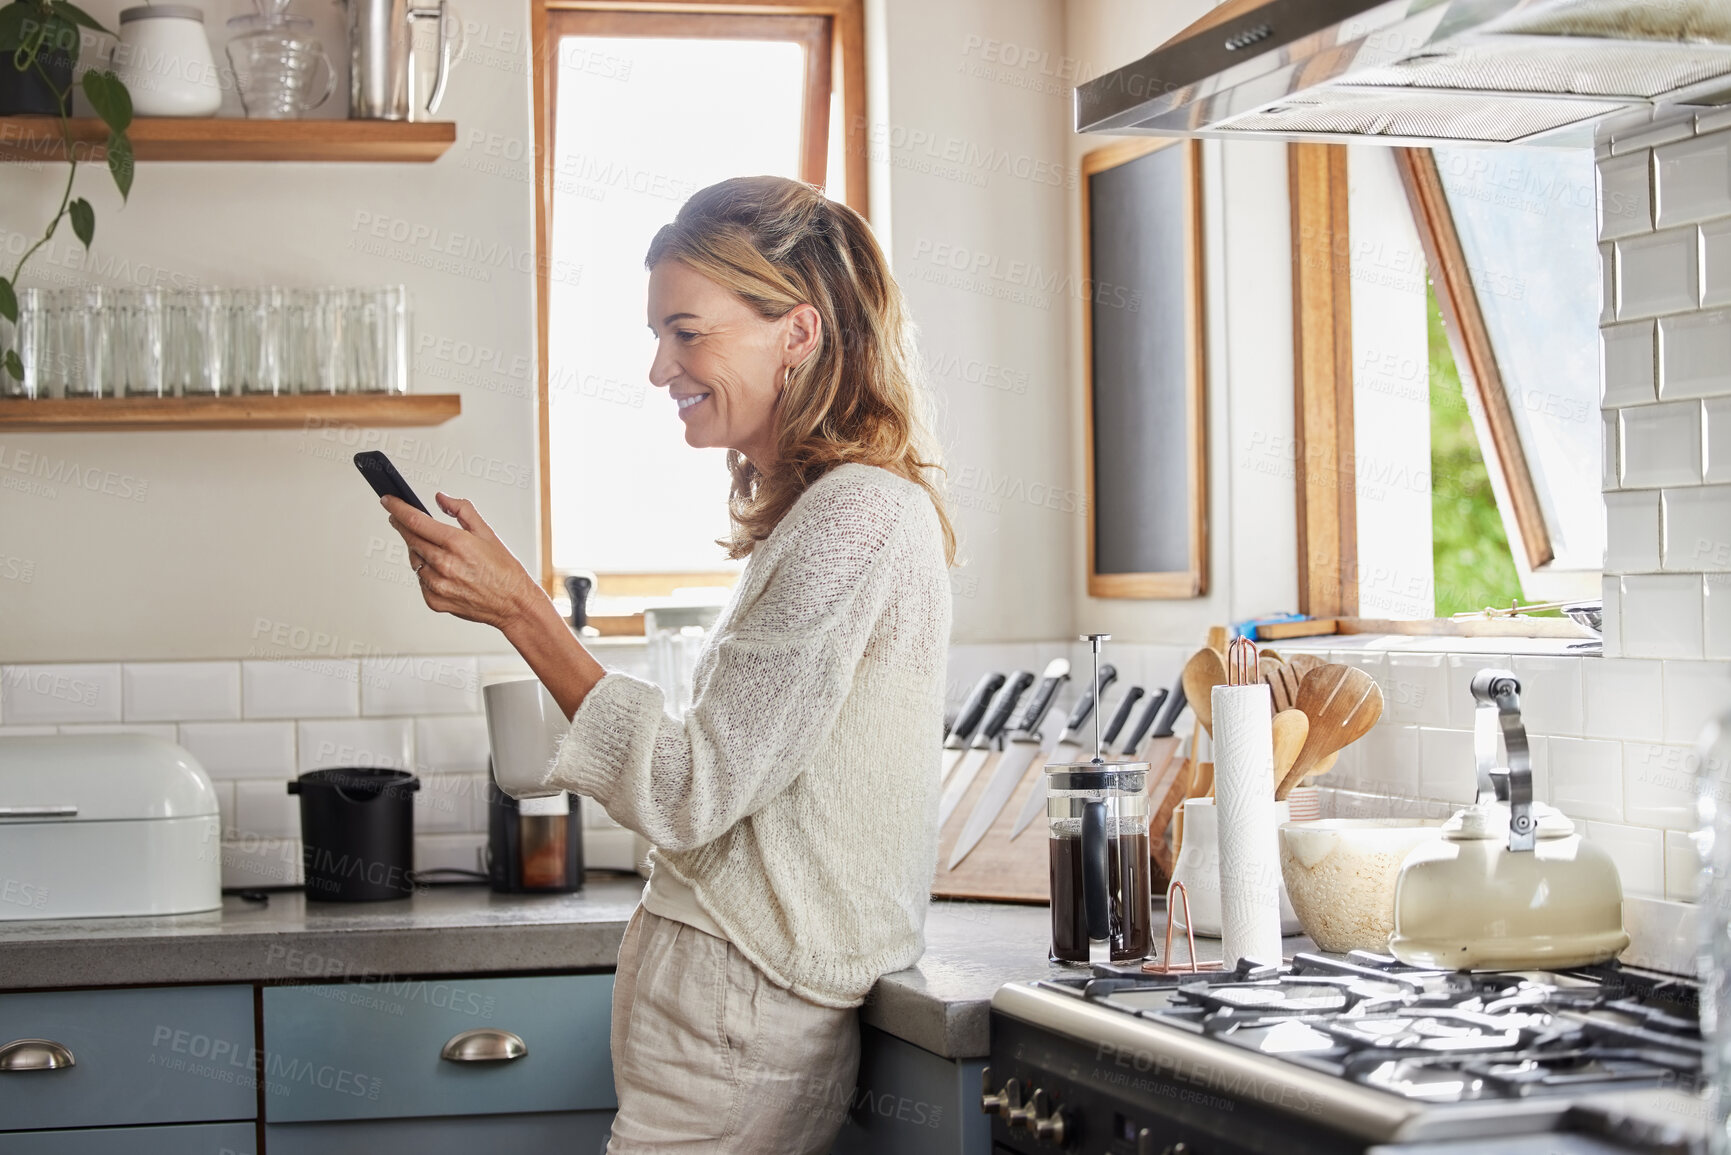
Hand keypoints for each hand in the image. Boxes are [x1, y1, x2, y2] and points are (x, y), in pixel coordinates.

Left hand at [382, 492, 540, 630]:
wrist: (513, 604)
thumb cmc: (504, 570)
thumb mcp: (487, 532)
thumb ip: (462, 510)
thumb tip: (441, 499)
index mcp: (456, 543)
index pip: (415, 520)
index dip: (397, 508)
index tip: (388, 501)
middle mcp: (444, 564)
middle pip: (409, 538)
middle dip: (401, 525)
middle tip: (398, 518)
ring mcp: (437, 585)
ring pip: (414, 560)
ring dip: (416, 550)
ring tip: (432, 548)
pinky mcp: (434, 601)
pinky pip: (420, 580)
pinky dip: (425, 572)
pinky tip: (440, 570)